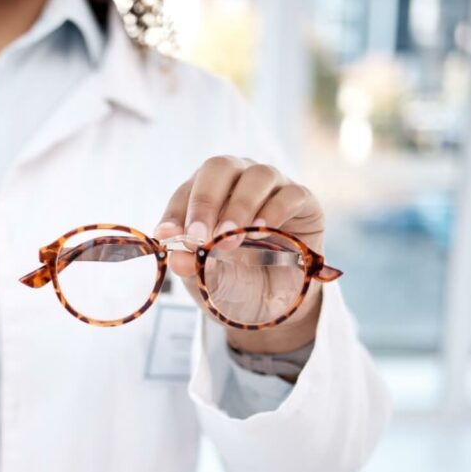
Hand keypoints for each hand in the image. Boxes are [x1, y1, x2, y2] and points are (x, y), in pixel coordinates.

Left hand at [154, 155, 323, 353]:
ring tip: (230, 239)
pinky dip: (274, 211)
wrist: (271, 304)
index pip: (185, 192)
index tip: (167, 236)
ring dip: (240, 207)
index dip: (175, 213)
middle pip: (219, 167)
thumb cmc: (233, 280)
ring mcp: (272, 187)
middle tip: (200, 236)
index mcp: (206, 195)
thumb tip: (177, 257)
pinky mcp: (302, 201)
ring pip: (257, 175)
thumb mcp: (206, 278)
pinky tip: (262, 232)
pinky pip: (290, 194)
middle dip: (205, 201)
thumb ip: (192, 265)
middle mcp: (237, 181)